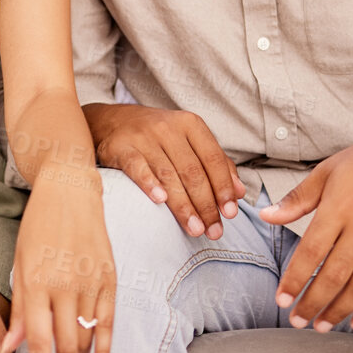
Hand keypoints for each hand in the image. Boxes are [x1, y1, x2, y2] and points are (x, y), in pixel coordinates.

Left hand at [2, 165, 116, 352]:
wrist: (69, 191)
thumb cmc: (38, 229)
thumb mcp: (19, 265)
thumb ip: (18, 309)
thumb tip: (10, 349)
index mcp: (36, 283)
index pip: (37, 342)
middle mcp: (64, 285)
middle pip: (65, 345)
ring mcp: (90, 282)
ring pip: (87, 338)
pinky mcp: (110, 279)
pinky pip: (109, 324)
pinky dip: (105, 351)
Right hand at [84, 103, 243, 238]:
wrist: (113, 121)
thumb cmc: (159, 137)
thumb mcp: (189, 141)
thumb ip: (216, 164)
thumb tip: (239, 192)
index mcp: (191, 125)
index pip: (213, 159)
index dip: (223, 187)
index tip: (230, 213)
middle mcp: (169, 128)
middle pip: (193, 171)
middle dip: (206, 205)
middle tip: (213, 231)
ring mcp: (144, 137)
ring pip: (169, 175)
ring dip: (184, 206)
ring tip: (195, 229)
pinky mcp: (122, 147)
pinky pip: (137, 168)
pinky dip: (150, 184)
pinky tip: (160, 201)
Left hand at [259, 118, 352, 331]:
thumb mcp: (328, 171)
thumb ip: (298, 199)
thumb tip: (267, 215)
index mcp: (339, 209)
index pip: (311, 252)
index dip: (295, 279)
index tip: (281, 299)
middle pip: (333, 276)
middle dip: (312, 303)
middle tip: (297, 320)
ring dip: (338, 310)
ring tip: (321, 325)